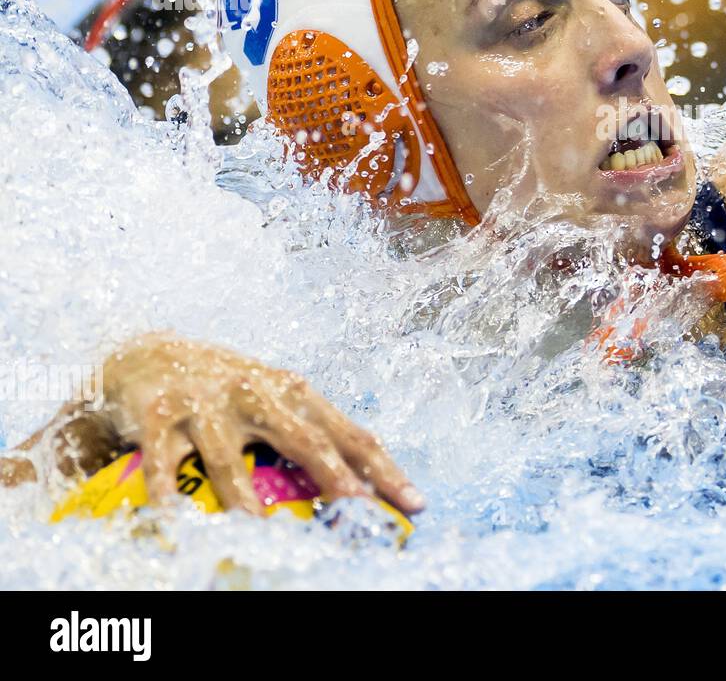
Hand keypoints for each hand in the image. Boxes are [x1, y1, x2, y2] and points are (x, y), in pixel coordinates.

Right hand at [97, 333, 423, 515]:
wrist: (149, 355)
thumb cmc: (228, 392)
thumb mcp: (275, 404)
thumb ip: (311, 440)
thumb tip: (360, 494)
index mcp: (297, 394)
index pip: (353, 436)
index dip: (386, 471)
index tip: (415, 505)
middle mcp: (259, 394)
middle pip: (305, 441)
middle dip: (335, 477)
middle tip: (356, 512)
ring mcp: (209, 403)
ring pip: (230, 458)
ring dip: (244, 497)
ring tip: (261, 532)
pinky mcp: (160, 413)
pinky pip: (161, 459)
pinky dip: (164, 489)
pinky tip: (173, 521)